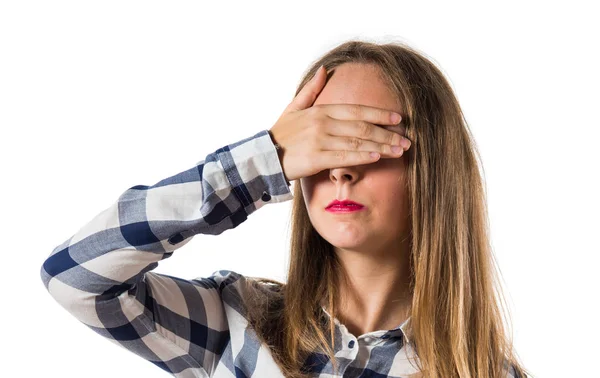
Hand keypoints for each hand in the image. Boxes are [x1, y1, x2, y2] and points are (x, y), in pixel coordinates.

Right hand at [268, 65, 411, 181]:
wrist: (263, 157)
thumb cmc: (281, 134)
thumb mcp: (293, 108)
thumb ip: (311, 90)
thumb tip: (324, 70)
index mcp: (321, 110)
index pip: (357, 110)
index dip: (380, 114)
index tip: (399, 119)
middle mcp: (323, 123)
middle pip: (362, 127)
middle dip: (387, 134)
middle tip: (406, 140)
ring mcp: (320, 140)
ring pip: (357, 142)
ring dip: (381, 146)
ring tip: (399, 151)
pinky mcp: (315, 158)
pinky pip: (344, 157)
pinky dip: (362, 156)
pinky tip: (377, 157)